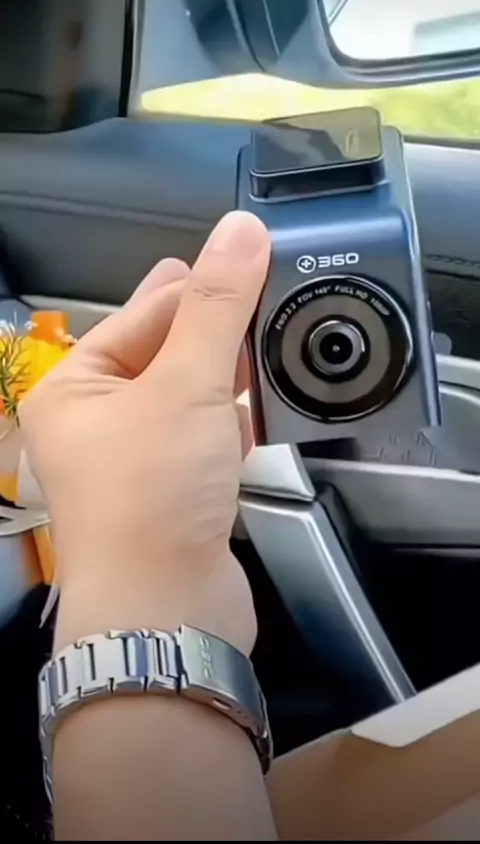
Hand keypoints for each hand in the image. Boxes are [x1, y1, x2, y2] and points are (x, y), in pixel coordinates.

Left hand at [19, 212, 270, 655]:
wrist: (166, 613)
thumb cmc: (151, 500)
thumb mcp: (186, 385)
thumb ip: (217, 307)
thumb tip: (240, 230)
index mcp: (73, 388)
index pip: (142, 313)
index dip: (197, 288)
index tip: (249, 260)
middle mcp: (94, 423)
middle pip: (163, 354)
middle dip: (213, 332)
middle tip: (263, 300)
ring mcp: (131, 463)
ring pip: (185, 398)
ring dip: (225, 378)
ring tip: (264, 352)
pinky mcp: (169, 494)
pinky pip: (201, 440)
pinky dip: (228, 424)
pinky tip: (253, 415)